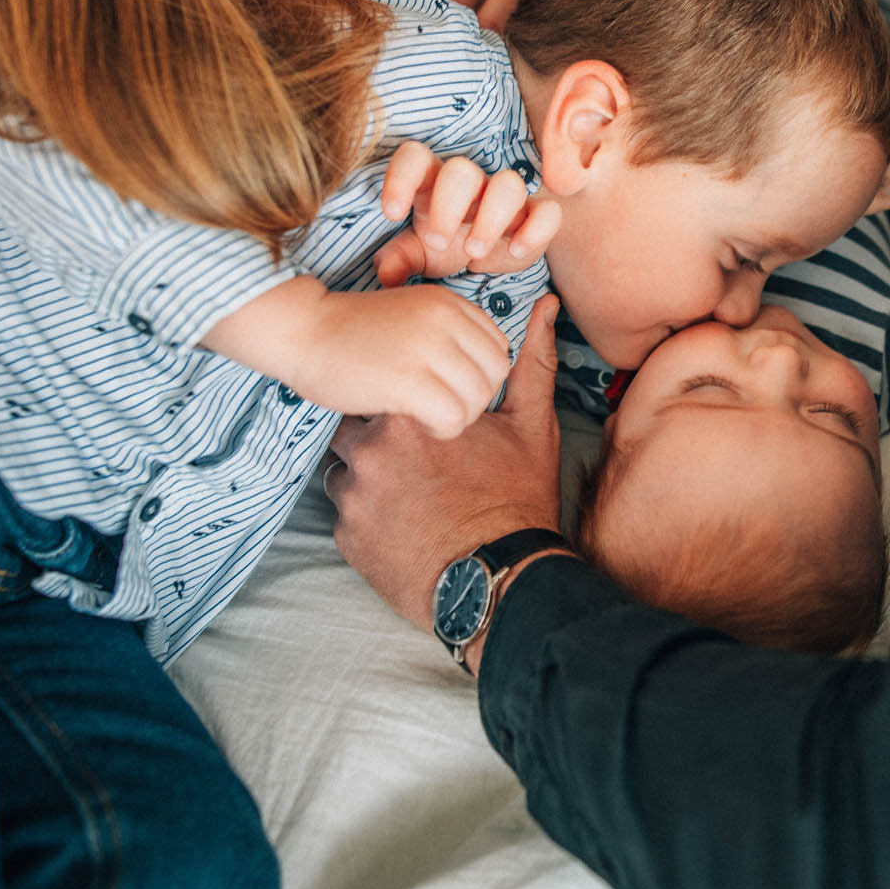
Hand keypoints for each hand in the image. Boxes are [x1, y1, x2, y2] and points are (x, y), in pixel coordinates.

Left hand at [326, 294, 564, 633]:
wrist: (501, 581)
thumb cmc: (517, 500)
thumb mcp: (532, 426)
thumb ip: (531, 363)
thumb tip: (545, 306)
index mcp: (411, 412)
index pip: (381, 386)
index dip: (400, 403)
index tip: (419, 422)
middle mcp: (372, 448)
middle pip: (354, 428)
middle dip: (377, 441)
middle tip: (415, 466)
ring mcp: (354, 495)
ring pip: (344, 472)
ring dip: (367, 480)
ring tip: (409, 499)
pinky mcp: (347, 537)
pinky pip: (344, 516)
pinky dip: (366, 519)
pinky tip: (403, 527)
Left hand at [375, 141, 560, 285]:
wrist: (481, 257)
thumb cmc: (444, 245)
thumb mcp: (418, 253)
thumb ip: (399, 259)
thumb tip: (386, 273)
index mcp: (433, 181)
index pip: (415, 158)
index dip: (401, 178)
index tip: (391, 213)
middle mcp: (471, 182)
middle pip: (462, 170)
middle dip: (449, 206)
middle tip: (438, 243)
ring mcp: (505, 196)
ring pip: (508, 184)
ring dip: (491, 218)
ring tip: (474, 254)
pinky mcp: (535, 216)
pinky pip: (548, 212)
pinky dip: (535, 231)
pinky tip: (515, 252)